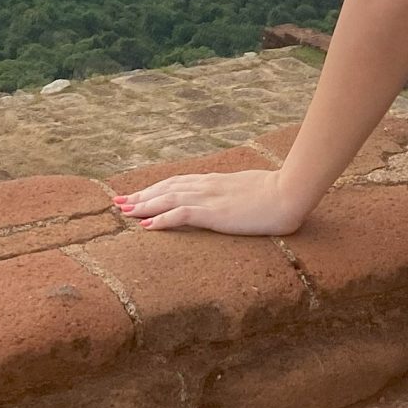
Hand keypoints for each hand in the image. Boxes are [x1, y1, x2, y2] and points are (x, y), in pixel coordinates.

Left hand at [112, 168, 303, 235]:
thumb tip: (229, 199)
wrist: (288, 193)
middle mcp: (206, 186)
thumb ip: (233, 193)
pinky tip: (147, 226)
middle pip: (165, 188)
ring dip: (143, 206)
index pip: (176, 183)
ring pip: (167, 198)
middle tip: (118, 203)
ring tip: (124, 212)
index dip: (154, 188)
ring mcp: (208, 198)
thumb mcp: (248, 190)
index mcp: (213, 181)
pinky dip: (160, 219)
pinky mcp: (213, 212)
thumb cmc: (276, 192)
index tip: (137, 194)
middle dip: (141, 196)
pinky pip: (180, 214)